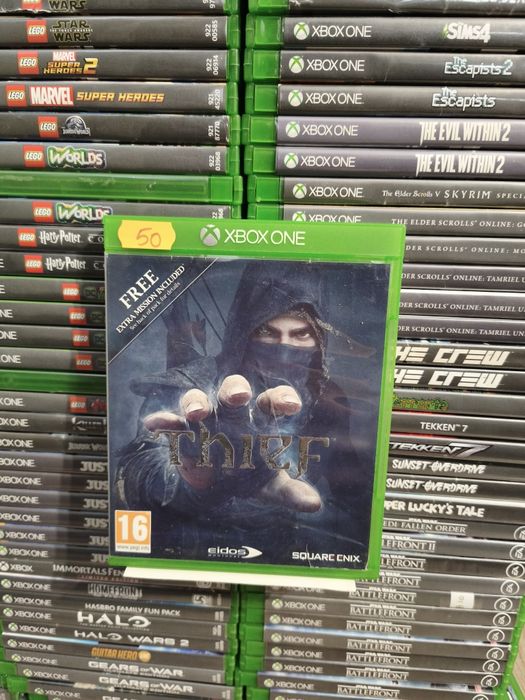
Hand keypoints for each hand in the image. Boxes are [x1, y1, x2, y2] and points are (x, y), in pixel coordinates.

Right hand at [143, 375, 320, 511]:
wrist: (218, 484)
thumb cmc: (249, 473)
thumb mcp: (270, 485)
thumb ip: (291, 492)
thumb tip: (314, 505)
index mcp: (259, 419)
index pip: (273, 400)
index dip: (283, 399)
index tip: (292, 407)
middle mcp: (232, 412)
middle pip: (234, 391)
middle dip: (235, 390)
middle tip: (239, 397)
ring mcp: (206, 419)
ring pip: (199, 400)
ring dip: (196, 403)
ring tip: (197, 414)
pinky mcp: (182, 431)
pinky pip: (171, 422)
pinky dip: (163, 421)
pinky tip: (154, 423)